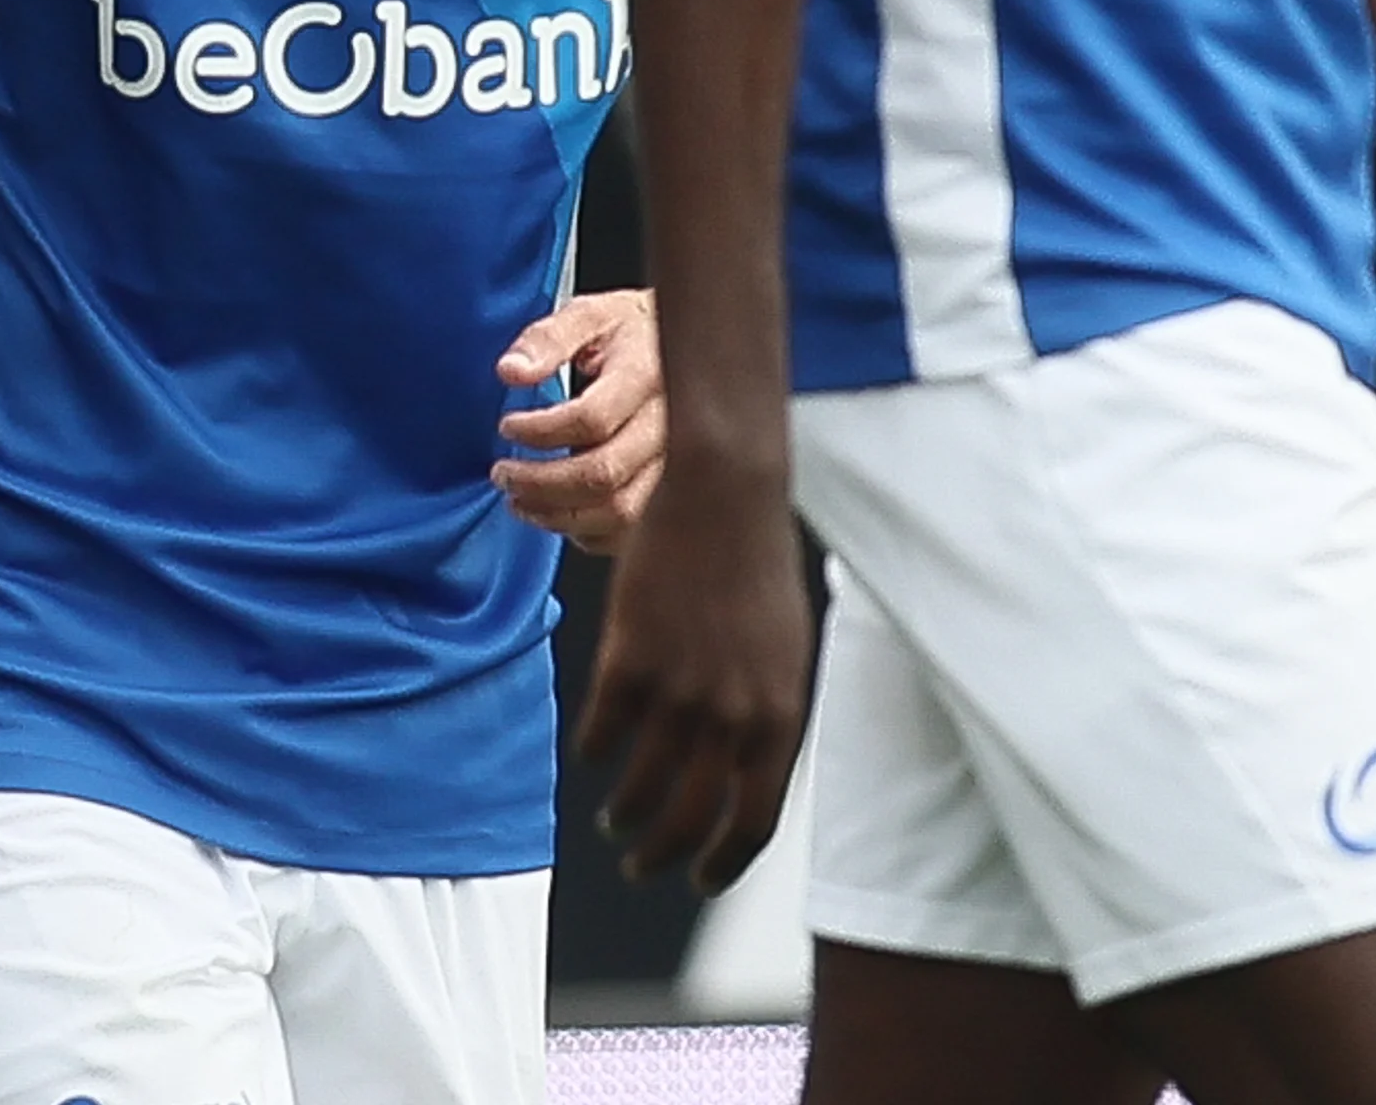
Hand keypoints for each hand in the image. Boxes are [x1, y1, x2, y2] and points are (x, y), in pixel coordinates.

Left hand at [493, 290, 664, 550]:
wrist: (695, 351)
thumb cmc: (636, 334)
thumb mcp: (590, 316)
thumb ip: (547, 338)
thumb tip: (511, 371)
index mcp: (648, 375)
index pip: (591, 419)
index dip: (540, 431)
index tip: (507, 427)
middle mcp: (672, 426)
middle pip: (603, 474)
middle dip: (540, 482)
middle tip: (503, 473)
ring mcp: (678, 466)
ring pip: (619, 511)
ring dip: (558, 515)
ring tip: (520, 500)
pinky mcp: (674, 493)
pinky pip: (632, 532)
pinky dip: (589, 533)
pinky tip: (560, 514)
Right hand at [573, 445, 811, 889]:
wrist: (726, 495)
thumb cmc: (758, 566)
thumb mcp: (785, 652)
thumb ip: (767, 715)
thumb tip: (746, 772)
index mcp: (780, 716)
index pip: (752, 822)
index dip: (722, 863)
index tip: (700, 879)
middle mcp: (732, 715)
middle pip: (690, 818)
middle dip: (662, 854)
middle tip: (641, 865)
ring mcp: (678, 689)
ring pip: (639, 785)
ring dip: (623, 815)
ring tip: (613, 822)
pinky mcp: (628, 658)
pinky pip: (602, 732)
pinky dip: (593, 753)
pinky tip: (590, 755)